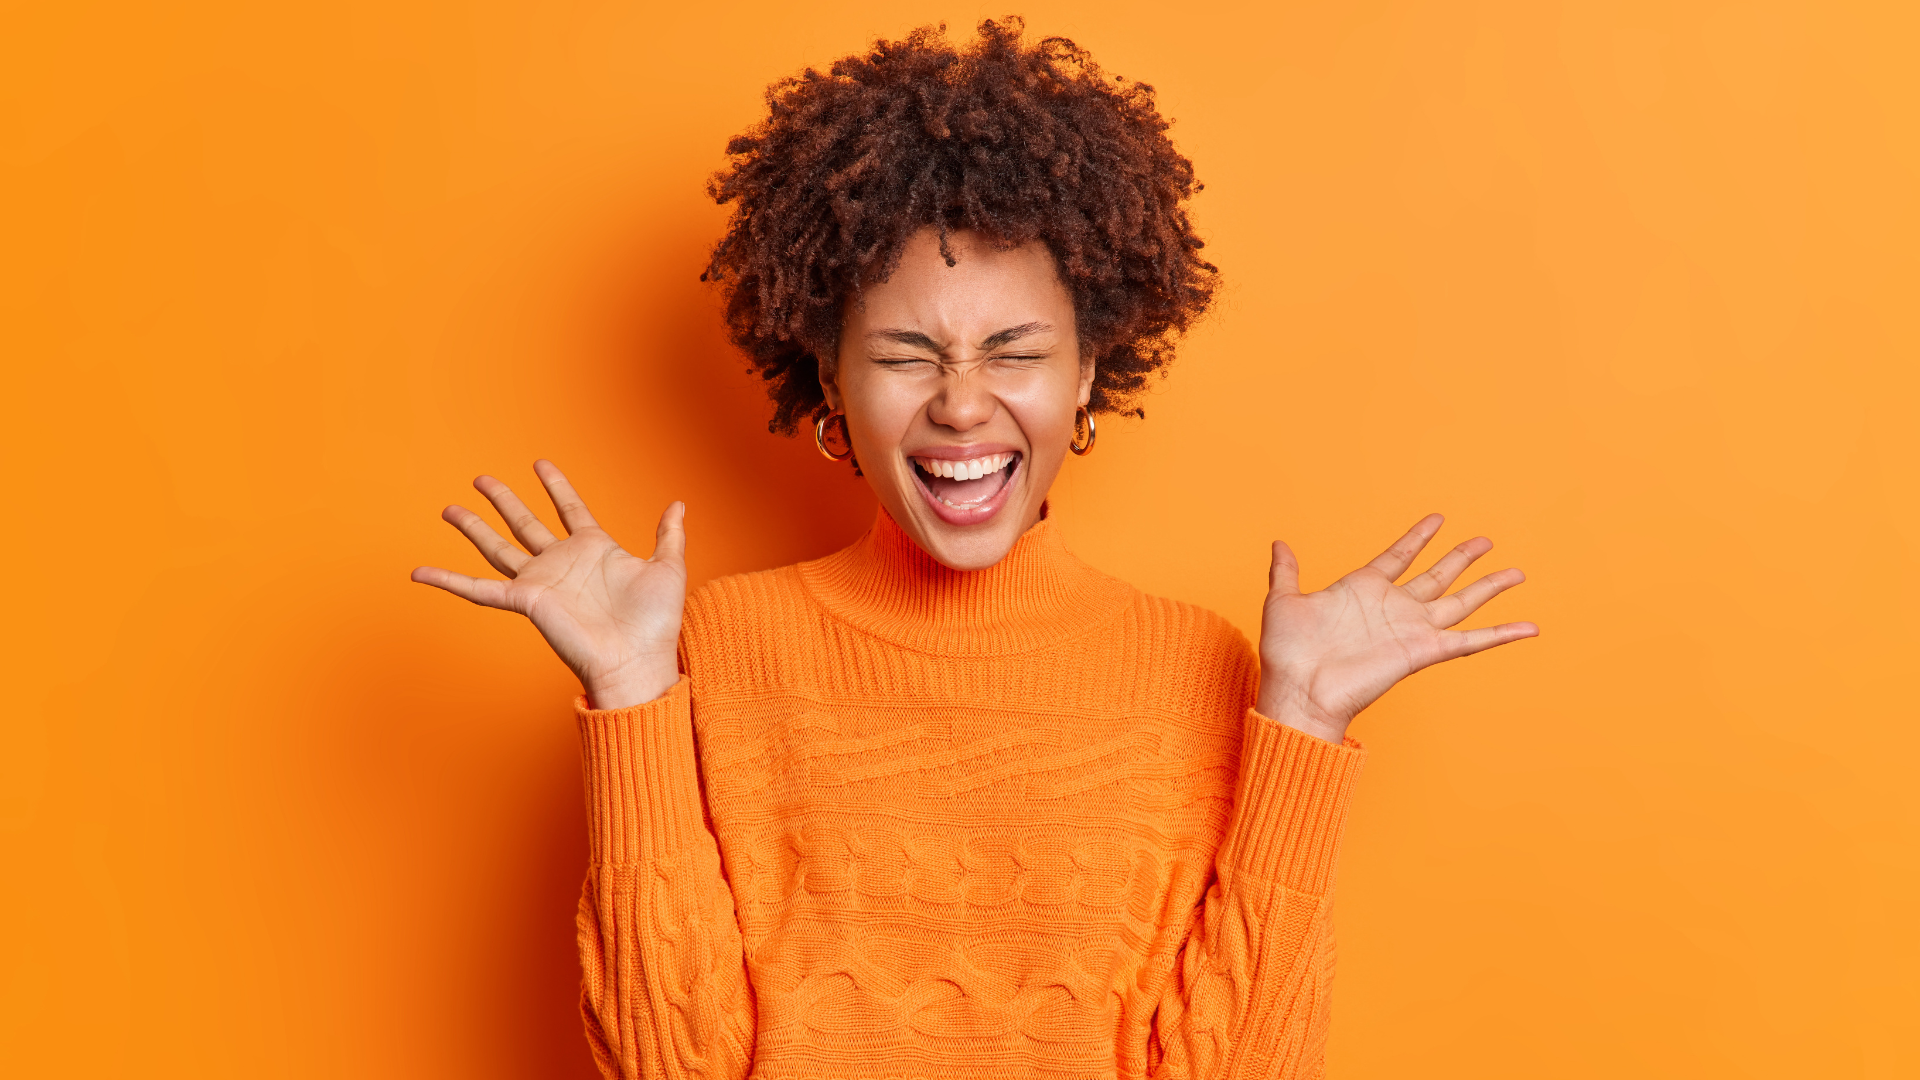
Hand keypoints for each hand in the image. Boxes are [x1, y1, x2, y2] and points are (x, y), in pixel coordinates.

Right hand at [411, 460, 686, 709]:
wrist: (637, 659)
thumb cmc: (656, 623)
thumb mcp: (669, 568)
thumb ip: (669, 534)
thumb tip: (679, 504)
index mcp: (594, 551)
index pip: (570, 509)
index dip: (556, 486)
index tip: (540, 463)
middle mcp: (562, 564)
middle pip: (524, 524)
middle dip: (504, 500)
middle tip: (482, 478)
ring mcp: (540, 582)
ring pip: (498, 547)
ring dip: (474, 528)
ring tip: (451, 507)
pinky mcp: (524, 601)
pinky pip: (478, 590)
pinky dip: (447, 580)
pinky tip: (420, 571)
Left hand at [1256, 514, 1536, 742]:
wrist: (1298, 690)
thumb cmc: (1287, 653)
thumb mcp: (1283, 600)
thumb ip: (1286, 571)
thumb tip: (1279, 543)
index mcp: (1363, 589)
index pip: (1399, 555)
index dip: (1418, 537)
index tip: (1437, 519)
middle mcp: (1392, 608)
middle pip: (1438, 576)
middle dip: (1462, 557)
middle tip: (1486, 540)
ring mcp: (1411, 630)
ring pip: (1460, 602)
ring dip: (1489, 586)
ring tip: (1516, 572)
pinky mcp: (1424, 652)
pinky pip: (1470, 640)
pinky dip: (1501, 634)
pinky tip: (1529, 627)